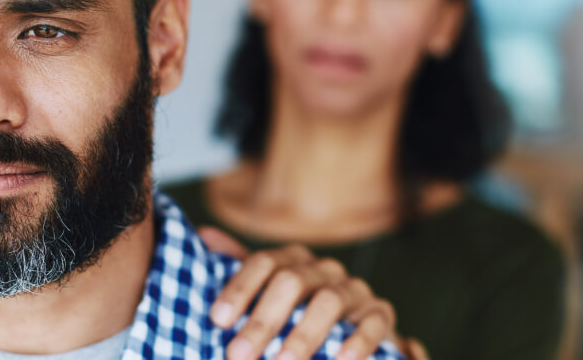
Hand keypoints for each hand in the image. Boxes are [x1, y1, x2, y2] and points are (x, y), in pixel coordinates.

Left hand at [198, 226, 396, 359]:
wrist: (350, 334)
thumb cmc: (298, 314)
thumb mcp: (267, 293)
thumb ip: (238, 268)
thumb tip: (202, 234)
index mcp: (294, 260)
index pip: (264, 262)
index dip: (240, 288)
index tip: (217, 320)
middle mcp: (325, 269)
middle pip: (292, 282)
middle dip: (263, 320)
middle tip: (238, 355)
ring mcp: (355, 289)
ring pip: (329, 302)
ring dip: (302, 336)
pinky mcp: (381, 314)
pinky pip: (372, 323)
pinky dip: (356, 342)